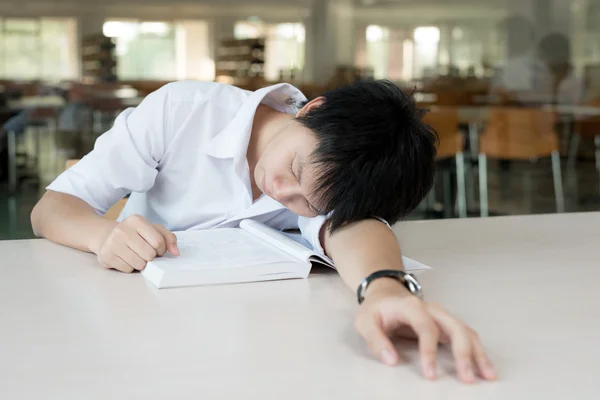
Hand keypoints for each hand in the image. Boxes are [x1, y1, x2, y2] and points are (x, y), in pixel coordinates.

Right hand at [94, 214, 179, 272]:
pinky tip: (125, 258)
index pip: (158, 242)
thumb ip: (168, 238)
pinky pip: (128, 270)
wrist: (107, 236)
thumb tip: (176, 252)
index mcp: (136, 220)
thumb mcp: (153, 230)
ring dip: (141, 263)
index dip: (161, 249)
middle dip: (151, 257)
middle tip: (145, 252)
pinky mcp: (106, 256)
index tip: (157, 249)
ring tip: (135, 255)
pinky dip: (130, 267)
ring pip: (139, 264)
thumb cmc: (135, 234)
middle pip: (149, 255)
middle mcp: (122, 229)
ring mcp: (112, 243)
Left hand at [354, 279, 496, 383]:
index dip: (429, 351)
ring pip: (465, 331)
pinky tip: (484, 367)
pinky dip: (477, 351)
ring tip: (487, 375)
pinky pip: (467, 335)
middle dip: (463, 353)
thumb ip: (376, 340)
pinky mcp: (446, 324)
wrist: (385, 293)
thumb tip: (391, 360)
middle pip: (454, 327)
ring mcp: (442, 315)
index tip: (430, 374)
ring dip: (478, 353)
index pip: (426, 327)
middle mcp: (432, 309)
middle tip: (466, 378)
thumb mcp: (365, 322)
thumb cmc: (376, 308)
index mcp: (411, 306)